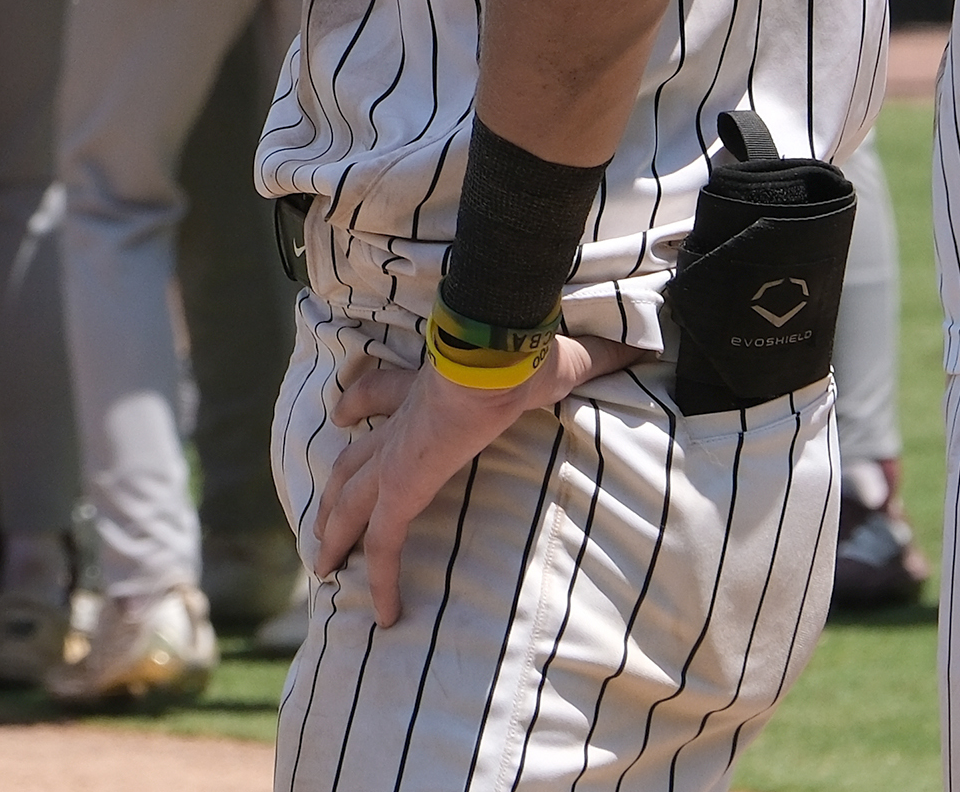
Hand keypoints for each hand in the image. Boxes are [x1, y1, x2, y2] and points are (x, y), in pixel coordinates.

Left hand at [311, 330, 640, 625]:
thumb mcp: (562, 357)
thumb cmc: (527, 353)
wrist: (497, 355)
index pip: (381, 393)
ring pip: (350, 503)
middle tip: (321, 520)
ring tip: (327, 566)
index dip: (360, 404)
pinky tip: (384, 613)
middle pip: (352, 461)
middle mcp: (402, 422)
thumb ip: (591, 356)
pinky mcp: (403, 486)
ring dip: (335, 534)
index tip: (343, 415)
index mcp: (428, 389)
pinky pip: (383, 542)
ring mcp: (397, 456)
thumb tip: (638, 346)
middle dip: (335, 491)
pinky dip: (379, 578)